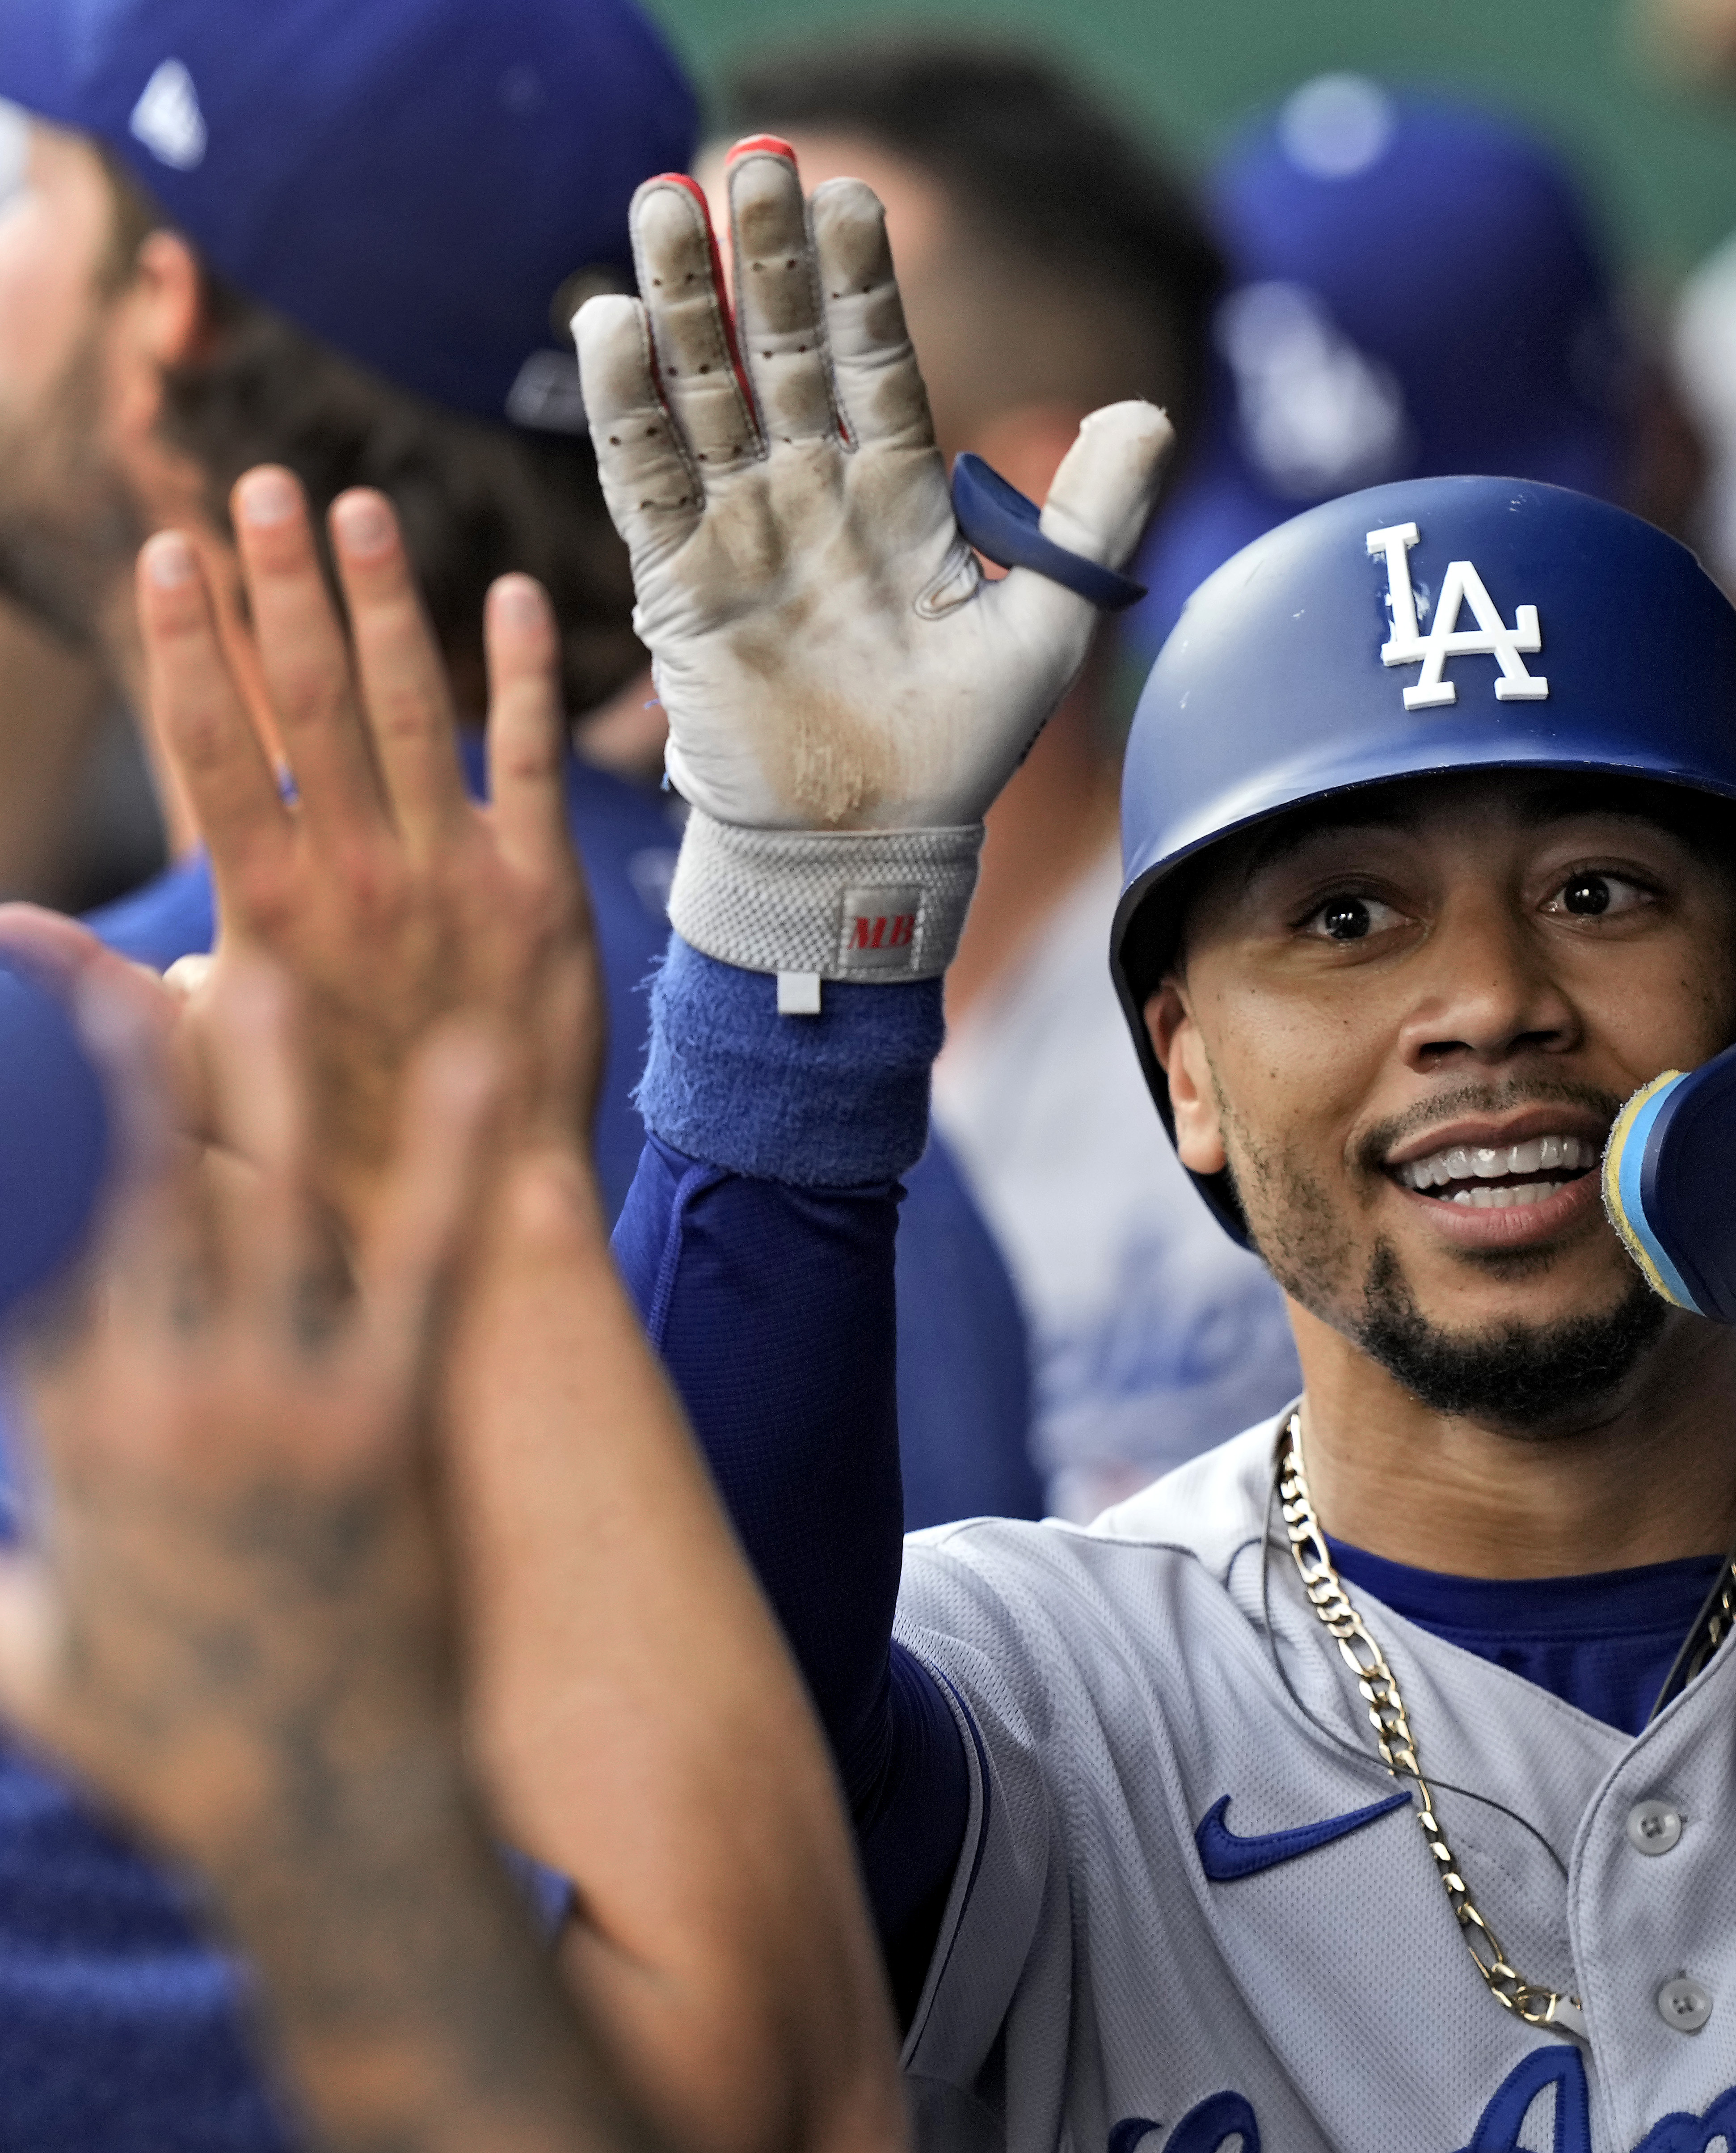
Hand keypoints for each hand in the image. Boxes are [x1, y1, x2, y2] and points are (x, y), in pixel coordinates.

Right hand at [0, 967, 680, 2152]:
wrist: (310, 1808)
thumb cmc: (176, 1742)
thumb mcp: (31, 1669)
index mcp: (61, 1436)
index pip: (11, 1249)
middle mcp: (152, 1402)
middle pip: (113, 1195)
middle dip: (94, 1071)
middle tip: (82, 954)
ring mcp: (273, 1410)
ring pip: (262, 1206)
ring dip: (266, 1081)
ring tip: (274, 967)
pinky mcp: (388, 1426)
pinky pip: (429, 1267)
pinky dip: (455, 1163)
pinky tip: (485, 1067)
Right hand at [139, 474, 601, 1216]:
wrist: (472, 1199)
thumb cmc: (326, 1143)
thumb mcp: (196, 1068)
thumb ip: (107, 990)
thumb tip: (1, 936)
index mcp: (272, 906)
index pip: (215, 745)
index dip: (191, 645)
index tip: (173, 557)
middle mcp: (361, 874)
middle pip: (310, 700)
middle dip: (283, 586)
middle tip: (265, 489)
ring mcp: (457, 875)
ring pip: (413, 709)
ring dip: (386, 601)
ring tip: (362, 509)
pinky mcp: (542, 891)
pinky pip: (530, 762)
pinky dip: (520, 677)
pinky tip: (514, 598)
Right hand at [571, 143, 1170, 984]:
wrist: (873, 841)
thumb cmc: (958, 747)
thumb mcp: (1046, 629)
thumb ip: (1092, 521)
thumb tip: (1151, 415)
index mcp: (895, 494)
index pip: (874, 363)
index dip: (860, 284)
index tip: (853, 195)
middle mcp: (811, 494)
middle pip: (778, 353)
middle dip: (763, 261)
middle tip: (752, 158)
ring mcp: (740, 530)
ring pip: (703, 393)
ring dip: (681, 302)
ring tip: (665, 201)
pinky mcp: (679, 581)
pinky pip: (644, 479)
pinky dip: (627, 407)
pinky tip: (612, 325)